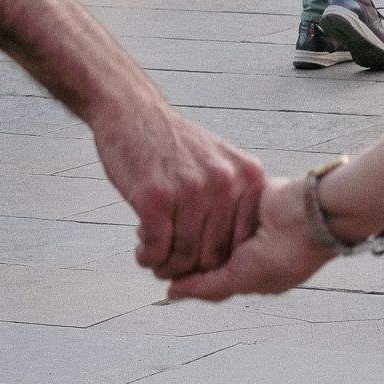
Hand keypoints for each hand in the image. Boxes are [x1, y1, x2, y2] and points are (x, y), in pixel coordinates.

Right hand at [89, 99, 265, 279]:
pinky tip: (143, 250)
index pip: (244, 240)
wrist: (135, 114)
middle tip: (173, 267)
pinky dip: (148, 257)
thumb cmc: (176, 145)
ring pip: (184, 256)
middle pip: (214, 254)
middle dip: (191, 269)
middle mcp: (225, 182)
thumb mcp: (223, 162)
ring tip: (156, 259)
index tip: (203, 264)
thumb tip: (235, 255)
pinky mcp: (156, 197)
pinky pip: (156, 249)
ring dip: (166, 267)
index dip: (223, 262)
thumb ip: (236, 199)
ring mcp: (191, 189)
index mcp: (249, 176)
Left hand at [168, 176, 329, 301]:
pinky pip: (219, 202)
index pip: (207, 274)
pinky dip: (206, 206)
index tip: (161, 268)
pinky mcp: (246, 196)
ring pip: (208, 226)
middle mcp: (245, 246)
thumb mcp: (244, 278)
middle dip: (185, 249)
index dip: (185, 272)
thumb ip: (208, 286)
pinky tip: (186, 206)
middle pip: (204, 250)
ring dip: (191, 226)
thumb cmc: (286, 254)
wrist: (312, 215)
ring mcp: (246, 220)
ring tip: (169, 224)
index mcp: (248, 270)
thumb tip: (171, 293)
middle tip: (159, 246)